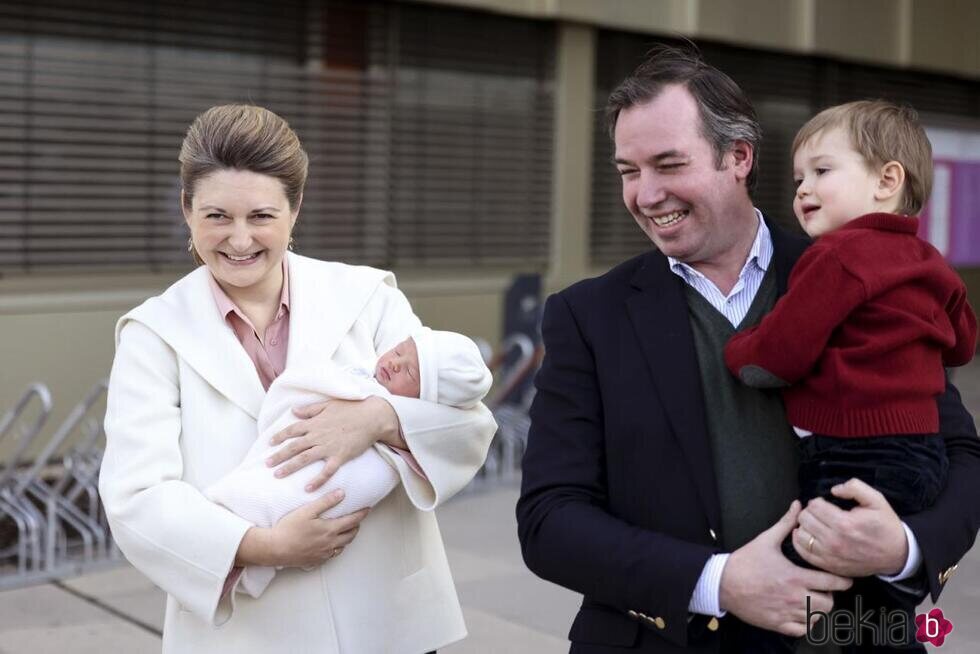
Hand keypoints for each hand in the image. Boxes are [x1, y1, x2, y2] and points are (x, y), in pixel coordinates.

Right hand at [237, 489, 369, 567]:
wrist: (275, 548)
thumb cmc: (289, 528)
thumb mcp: (307, 510)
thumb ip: (326, 502)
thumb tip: (342, 493)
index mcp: (330, 530)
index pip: (353, 521)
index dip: (362, 514)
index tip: (368, 509)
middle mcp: (330, 543)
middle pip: (351, 535)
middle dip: (356, 526)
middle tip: (357, 519)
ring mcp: (324, 554)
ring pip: (343, 546)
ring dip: (347, 538)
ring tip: (346, 530)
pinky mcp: (316, 560)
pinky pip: (332, 555)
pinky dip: (337, 548)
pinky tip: (332, 544)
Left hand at [265, 396, 399, 490]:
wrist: (371, 417)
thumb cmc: (351, 409)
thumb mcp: (328, 405)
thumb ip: (310, 409)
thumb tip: (294, 411)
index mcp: (315, 422)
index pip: (292, 430)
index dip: (280, 436)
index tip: (270, 443)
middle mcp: (318, 435)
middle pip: (294, 447)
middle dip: (279, 456)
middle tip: (267, 464)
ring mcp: (328, 447)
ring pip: (304, 458)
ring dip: (290, 467)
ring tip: (278, 475)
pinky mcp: (340, 456)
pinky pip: (326, 471)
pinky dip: (317, 480)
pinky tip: (307, 488)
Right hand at [719, 501, 852, 636]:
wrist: (722, 583)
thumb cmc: (745, 561)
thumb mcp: (766, 539)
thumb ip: (785, 523)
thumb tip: (798, 505)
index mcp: (795, 576)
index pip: (832, 582)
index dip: (843, 581)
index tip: (845, 579)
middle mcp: (794, 597)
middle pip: (828, 604)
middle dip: (831, 596)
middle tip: (824, 589)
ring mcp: (786, 612)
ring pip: (817, 618)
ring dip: (818, 609)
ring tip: (813, 599)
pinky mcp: (777, 624)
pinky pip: (802, 630)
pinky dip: (806, 623)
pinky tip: (801, 612)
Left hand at [792, 478, 907, 576]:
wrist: (898, 555)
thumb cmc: (886, 526)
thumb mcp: (876, 500)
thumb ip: (854, 488)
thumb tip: (834, 490)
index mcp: (845, 523)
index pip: (814, 506)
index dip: (817, 501)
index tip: (825, 504)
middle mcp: (834, 541)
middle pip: (805, 519)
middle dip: (810, 512)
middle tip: (819, 513)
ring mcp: (830, 556)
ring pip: (801, 536)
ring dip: (805, 527)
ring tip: (815, 524)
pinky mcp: (829, 566)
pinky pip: (803, 553)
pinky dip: (800, 542)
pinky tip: (809, 535)